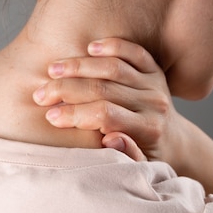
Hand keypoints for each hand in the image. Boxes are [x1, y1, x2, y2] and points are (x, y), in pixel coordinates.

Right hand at [32, 38, 186, 166]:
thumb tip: (111, 140)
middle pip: (103, 89)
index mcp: (148, 129)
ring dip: (79, 66)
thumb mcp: (138, 166)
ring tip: (52, 70)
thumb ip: (127, 155)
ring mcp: (154, 83)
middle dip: (66, 90)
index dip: (74, 114)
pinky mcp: (153, 68)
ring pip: (113, 67)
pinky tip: (90, 48)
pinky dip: (111, 46)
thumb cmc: (146, 156)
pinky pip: (132, 51)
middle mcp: (153, 103)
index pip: (104, 115)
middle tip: (41, 94)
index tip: (50, 116)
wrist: (171, 140)